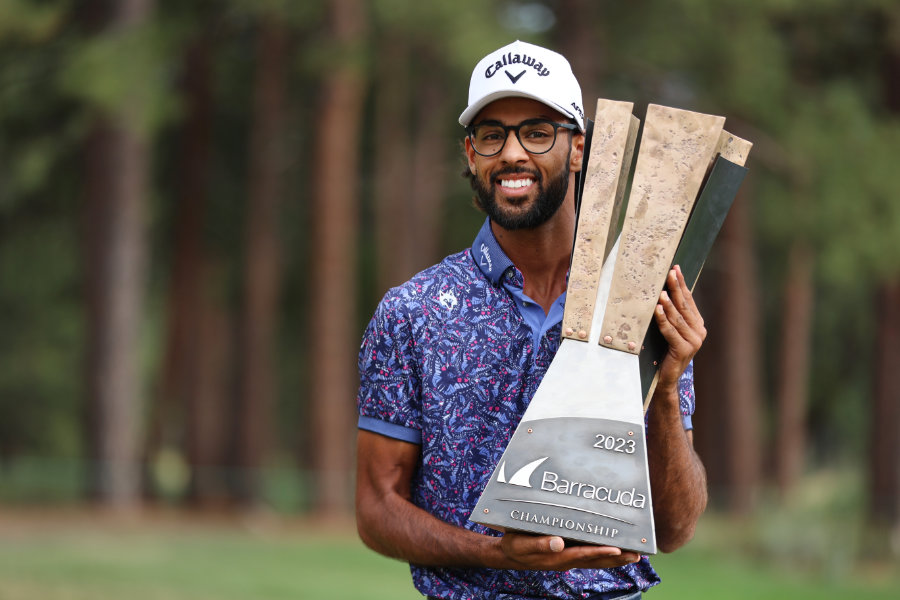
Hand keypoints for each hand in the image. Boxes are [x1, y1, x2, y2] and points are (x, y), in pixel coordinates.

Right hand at [499, 532, 640, 570]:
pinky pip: (592, 557)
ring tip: (636, 554)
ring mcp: (570, 559)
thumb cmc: (515, 546)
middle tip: (638, 554)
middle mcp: (567, 560)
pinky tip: (618, 551)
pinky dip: (607, 554)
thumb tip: (559, 542)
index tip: (617, 548)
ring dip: (617, 558)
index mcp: (556, 557)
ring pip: (598, 560)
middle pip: (597, 560)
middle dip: (618, 558)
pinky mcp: (569, 555)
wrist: (510, 554)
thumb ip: (539, 543)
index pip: (583, 554)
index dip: (600, 551)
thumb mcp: (521, 544)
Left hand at [654, 265, 706, 390]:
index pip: (689, 301)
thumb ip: (672, 316)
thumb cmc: (665, 352)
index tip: (676, 269)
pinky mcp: (684, 350)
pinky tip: (657, 309)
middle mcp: (699, 332)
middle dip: (676, 288)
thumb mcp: (671, 331)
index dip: (682, 285)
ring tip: (661, 291)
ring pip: (678, 318)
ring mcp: (693, 341)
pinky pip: (671, 331)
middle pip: (685, 306)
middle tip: (669, 273)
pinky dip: (663, 319)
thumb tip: (662, 292)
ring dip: (668, 303)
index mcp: (697, 325)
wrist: (665, 378)